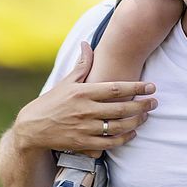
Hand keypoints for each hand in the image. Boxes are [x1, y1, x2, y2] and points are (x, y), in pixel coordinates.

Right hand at [14, 43, 157, 151]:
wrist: (32, 128)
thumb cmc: (52, 102)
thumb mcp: (66, 82)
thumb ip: (82, 65)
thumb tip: (87, 44)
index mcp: (83, 92)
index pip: (115, 89)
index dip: (135, 87)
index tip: (151, 86)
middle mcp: (85, 110)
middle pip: (121, 108)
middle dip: (141, 106)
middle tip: (155, 102)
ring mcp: (84, 128)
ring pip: (117, 127)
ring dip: (135, 122)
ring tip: (146, 116)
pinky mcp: (83, 143)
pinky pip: (109, 143)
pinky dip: (123, 139)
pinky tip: (132, 133)